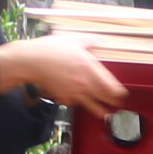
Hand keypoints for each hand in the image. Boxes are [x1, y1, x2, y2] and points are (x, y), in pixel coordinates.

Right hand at [0, 36, 127, 118]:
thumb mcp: (73, 40)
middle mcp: (84, 84)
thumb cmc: (50, 49)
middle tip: (118, 104)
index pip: (111, 87)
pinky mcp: (64, 98)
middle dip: (113, 102)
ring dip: (100, 110)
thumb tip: (98, 40)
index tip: (122, 94)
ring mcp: (74, 92)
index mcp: (90, 68)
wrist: (30, 62)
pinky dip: (80, 104)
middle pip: (105, 99)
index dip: (119, 93)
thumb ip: (89, 42)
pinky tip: (82, 102)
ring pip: (92, 107)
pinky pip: (76, 103)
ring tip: (105, 113)